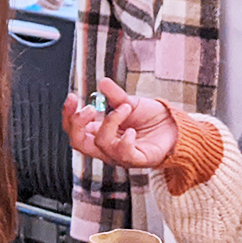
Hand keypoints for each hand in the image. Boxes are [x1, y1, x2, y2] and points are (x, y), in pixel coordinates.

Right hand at [62, 79, 178, 168]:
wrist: (173, 126)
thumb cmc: (150, 118)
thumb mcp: (129, 102)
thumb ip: (114, 95)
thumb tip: (102, 83)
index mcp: (99, 132)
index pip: (73, 128)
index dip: (68, 114)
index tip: (72, 97)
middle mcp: (105, 147)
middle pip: (78, 142)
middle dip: (77, 123)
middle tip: (89, 108)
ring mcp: (119, 155)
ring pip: (101, 144)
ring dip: (111, 122)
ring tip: (125, 107)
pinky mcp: (136, 160)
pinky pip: (123, 154)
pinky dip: (124, 140)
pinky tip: (131, 130)